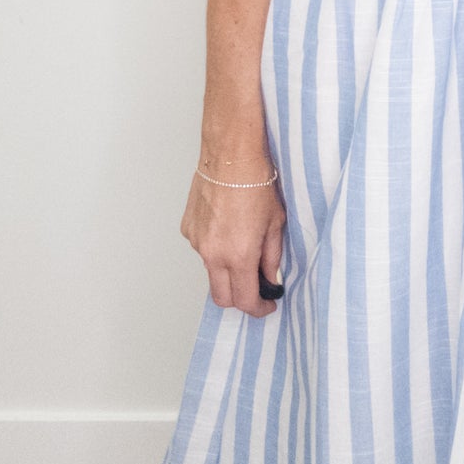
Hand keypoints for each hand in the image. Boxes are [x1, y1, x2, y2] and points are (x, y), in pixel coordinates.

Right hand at [180, 154, 285, 317]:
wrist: (231, 155)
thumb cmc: (257, 182)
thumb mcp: (275, 223)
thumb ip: (271, 257)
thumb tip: (270, 278)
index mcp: (239, 255)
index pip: (245, 300)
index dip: (258, 308)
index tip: (267, 304)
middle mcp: (213, 254)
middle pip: (222, 297)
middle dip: (240, 298)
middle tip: (255, 287)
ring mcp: (197, 242)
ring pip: (211, 271)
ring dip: (226, 269)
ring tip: (242, 244)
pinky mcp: (188, 229)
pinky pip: (202, 249)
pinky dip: (215, 247)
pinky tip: (227, 227)